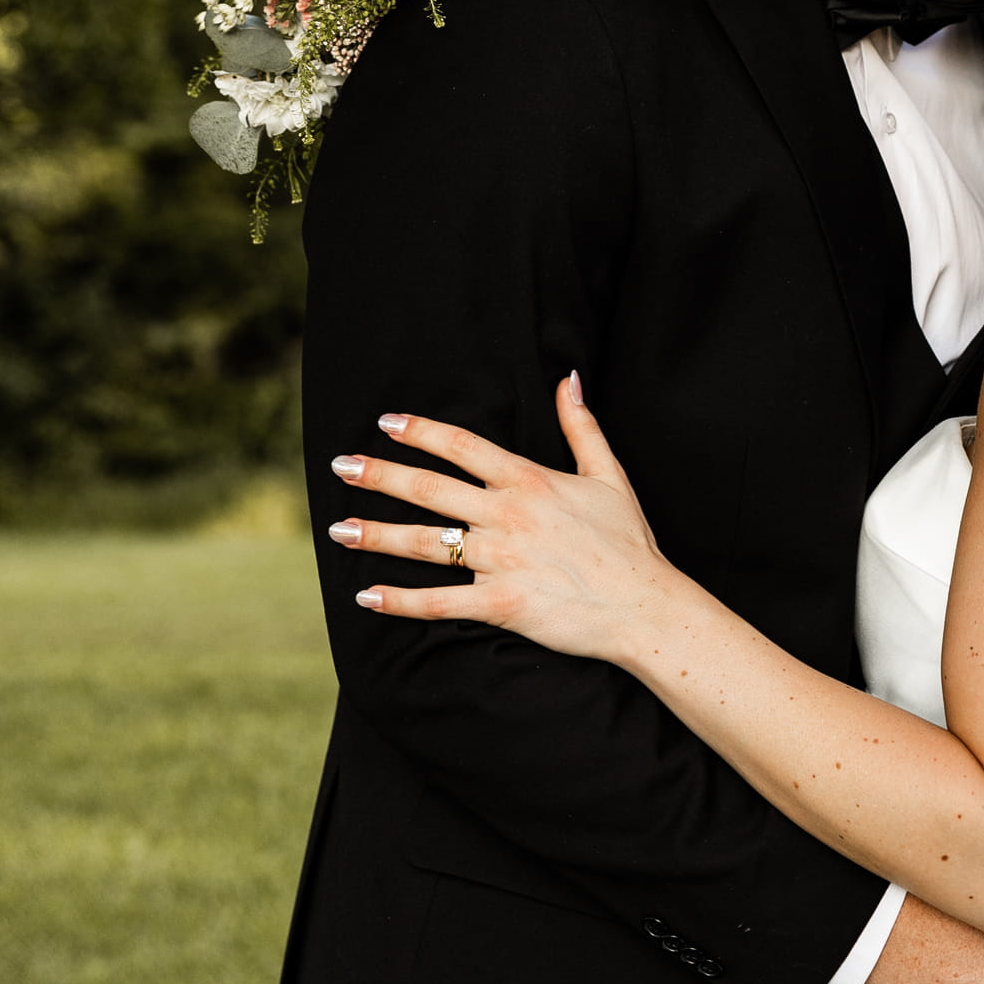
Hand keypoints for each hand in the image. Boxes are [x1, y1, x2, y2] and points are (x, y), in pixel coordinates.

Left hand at [329, 379, 683, 657]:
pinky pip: (442, 602)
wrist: (646, 605)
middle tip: (341, 466)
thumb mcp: (609, 474)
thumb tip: (568, 378)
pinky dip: (401, 601)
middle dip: (381, 476)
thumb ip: (582, 426)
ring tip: (338, 529)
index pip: (463, 446)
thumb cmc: (629, 542)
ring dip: (378, 534)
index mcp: (530, 481)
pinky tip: (367, 596)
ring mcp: (503, 560)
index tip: (386, 422)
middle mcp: (509, 515)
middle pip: (431, 489)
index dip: (421, 432)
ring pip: (428, 544)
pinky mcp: (503, 604)